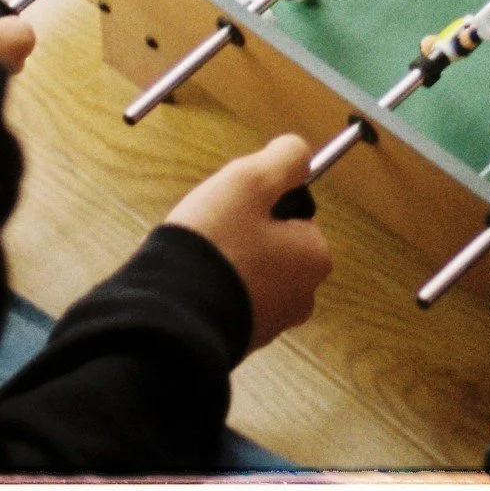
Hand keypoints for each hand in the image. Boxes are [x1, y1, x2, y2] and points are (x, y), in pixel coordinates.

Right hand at [166, 135, 332, 351]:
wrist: (174, 317)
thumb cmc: (216, 246)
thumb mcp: (250, 181)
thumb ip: (284, 159)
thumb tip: (299, 151)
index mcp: (315, 257)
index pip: (294, 213)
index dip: (260, 203)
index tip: (235, 207)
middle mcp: (303, 295)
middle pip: (275, 244)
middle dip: (245, 234)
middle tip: (215, 231)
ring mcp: (272, 322)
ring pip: (252, 272)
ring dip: (229, 261)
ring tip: (201, 257)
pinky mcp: (242, 338)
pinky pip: (233, 299)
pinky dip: (217, 288)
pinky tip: (195, 282)